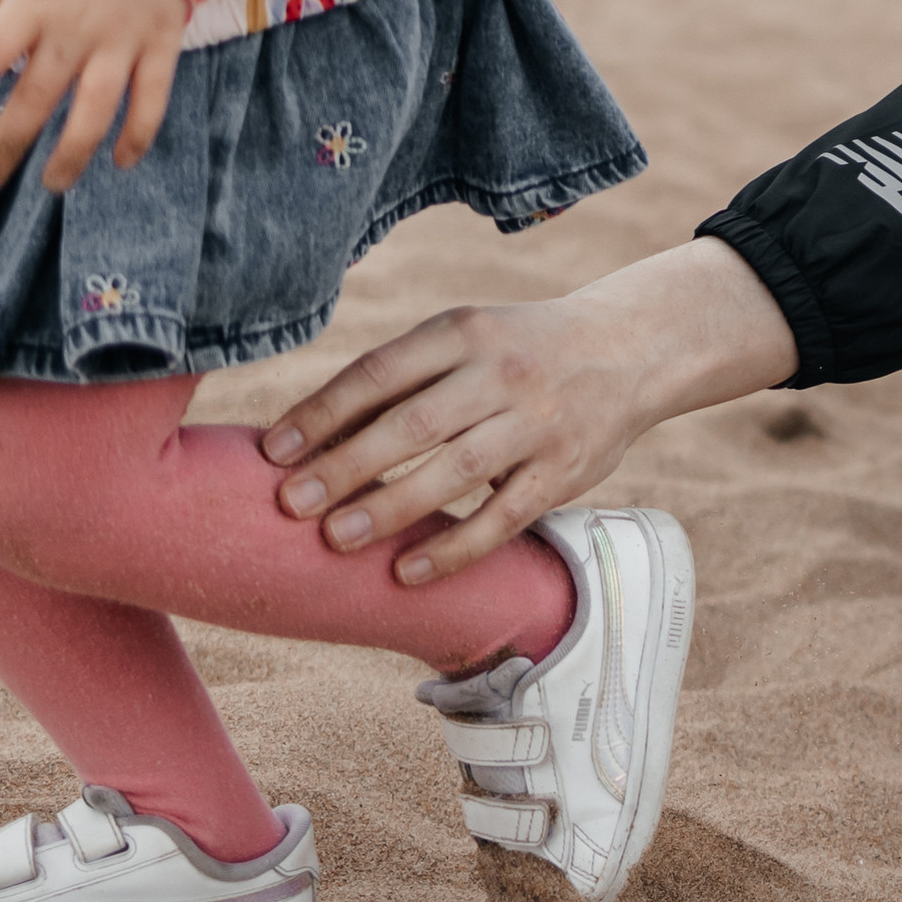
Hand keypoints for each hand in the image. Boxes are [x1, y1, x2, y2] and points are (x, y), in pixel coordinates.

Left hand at [0, 0, 187, 191]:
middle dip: (9, 141)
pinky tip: (122, 160)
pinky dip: (140, 132)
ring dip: (72, 152)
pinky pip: (152, 97)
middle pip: (38, 96)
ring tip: (53, 183)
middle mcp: (74, 30)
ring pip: (95, 109)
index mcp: (35, 2)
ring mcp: (121, 41)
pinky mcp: (161, 44)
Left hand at [261, 237, 795, 585]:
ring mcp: (538, 421)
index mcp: (464, 330)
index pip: (381, 371)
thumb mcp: (466, 337)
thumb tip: (303, 436)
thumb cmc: (517, 349)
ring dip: (392, 506)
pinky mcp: (565, 470)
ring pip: (457, 469)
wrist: (629, 347)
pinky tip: (408, 571)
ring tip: (336, 539)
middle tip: (289, 504)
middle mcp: (501, 372)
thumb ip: (400, 378)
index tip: (272, 450)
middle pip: (413, 422)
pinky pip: (505, 515)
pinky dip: (456, 547)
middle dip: (346, 465)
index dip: (323, 411)